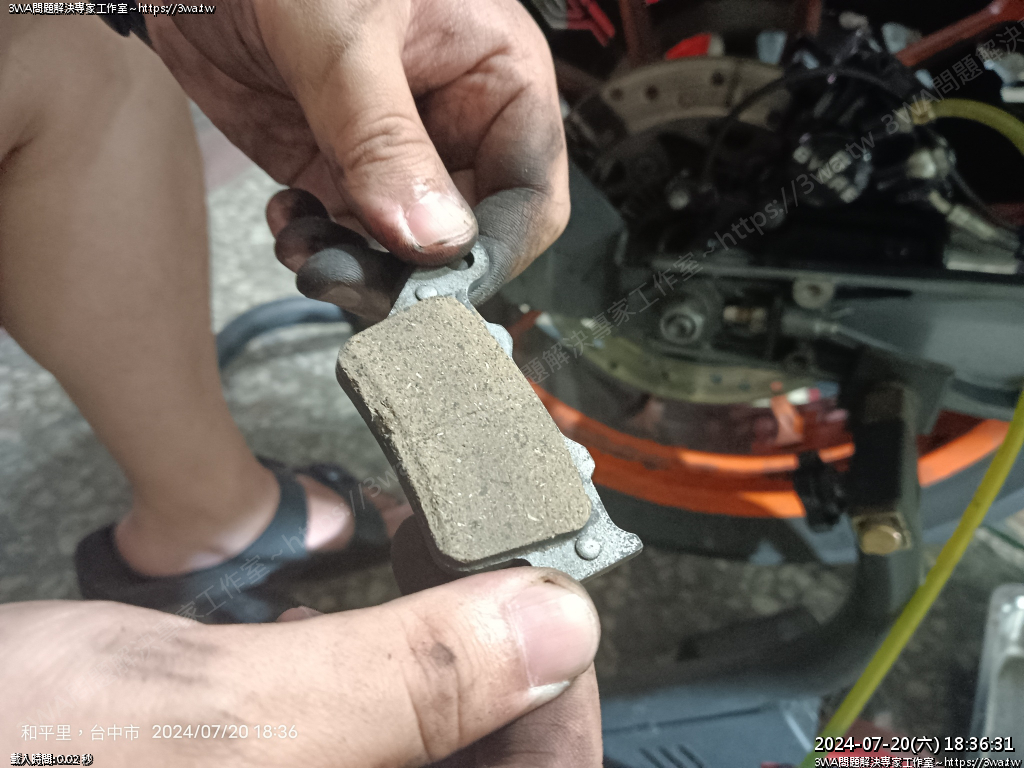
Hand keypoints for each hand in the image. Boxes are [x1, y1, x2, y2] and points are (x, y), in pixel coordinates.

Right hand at [1, 566, 600, 767]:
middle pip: (477, 766)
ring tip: (424, 562)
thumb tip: (559, 628)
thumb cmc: (19, 756)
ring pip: (419, 741)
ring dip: (435, 653)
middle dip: (495, 665)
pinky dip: (372, 664)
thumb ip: (404, 685)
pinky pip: (355, 729)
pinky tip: (349, 610)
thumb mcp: (220, 719)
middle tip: (483, 562)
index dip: (561, 715)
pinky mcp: (259, 765)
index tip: (551, 610)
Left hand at [146, 0, 569, 307]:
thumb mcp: (343, 32)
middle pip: (469, 239)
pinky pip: (350, 237)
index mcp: (498, 79)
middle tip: (348, 278)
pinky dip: (319, 246)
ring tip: (304, 243)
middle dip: (411, 272)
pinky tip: (287, 218)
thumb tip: (433, 239)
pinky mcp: (341, 169)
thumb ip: (385, 137)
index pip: (529, 197)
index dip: (490, 253)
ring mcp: (398, 154)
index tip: (432, 289)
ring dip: (357, 267)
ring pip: (407, 253)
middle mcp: (459, 126)